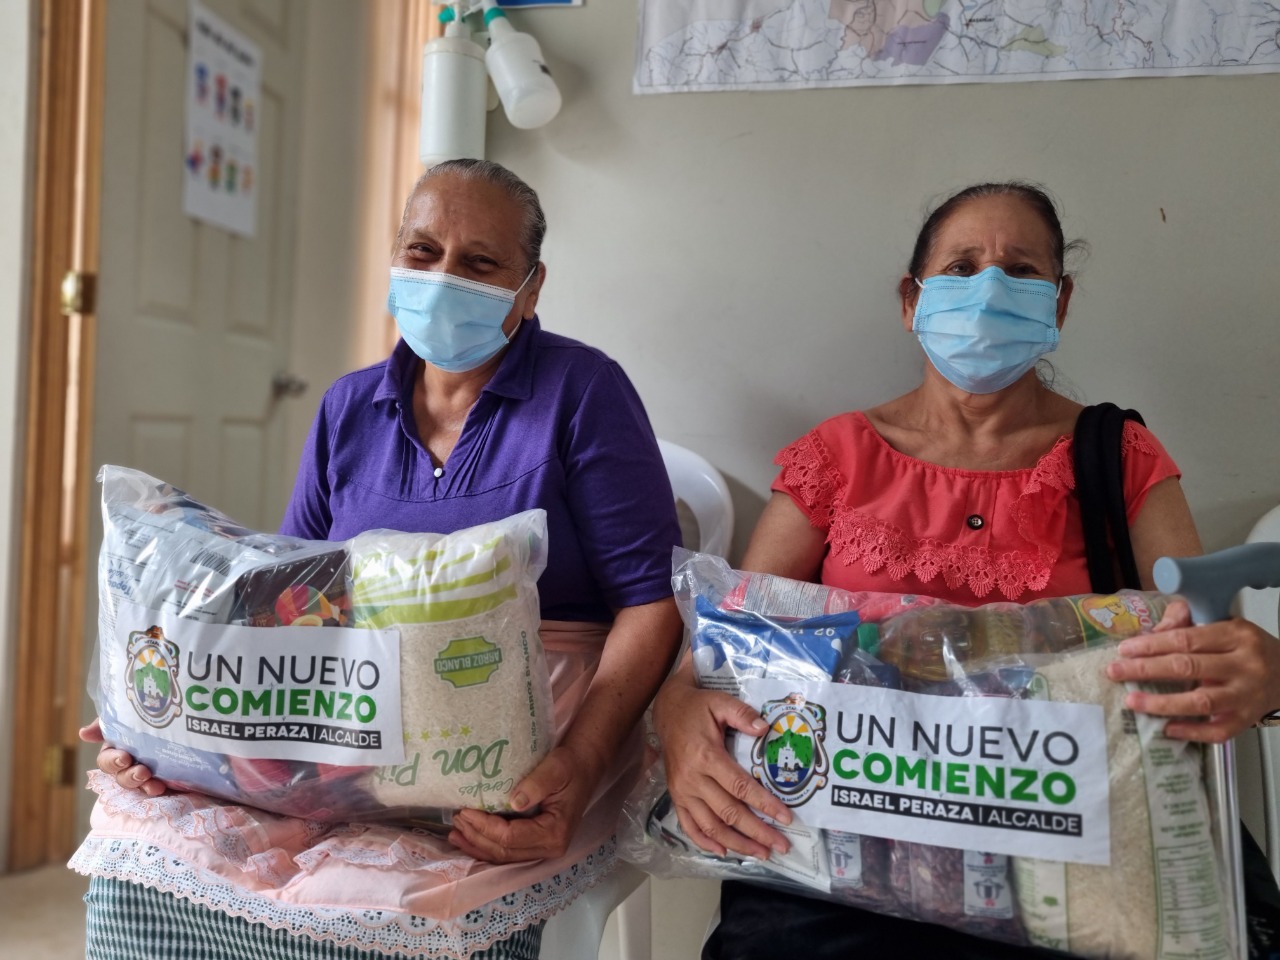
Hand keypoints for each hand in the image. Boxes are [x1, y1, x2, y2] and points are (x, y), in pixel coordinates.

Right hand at [78, 718, 166, 796]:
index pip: (108, 758)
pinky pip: (154, 791)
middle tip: (141, 771)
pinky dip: (155, 790)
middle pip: (119, 775)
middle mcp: (133, 761)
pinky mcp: (166, 782)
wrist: (203, 733)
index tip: (123, 757)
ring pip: (135, 785)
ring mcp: (149, 774)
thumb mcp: (139, 714)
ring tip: (154, 783)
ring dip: (140, 784)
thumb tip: (83, 733)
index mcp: (122, 746)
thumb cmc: (164, 719)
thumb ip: (112, 722)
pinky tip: (162, 788)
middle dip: (126, 775)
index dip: (112, 760)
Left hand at [447, 745, 596, 863]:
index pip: (511, 838)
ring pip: (503, 856)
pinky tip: (469, 839)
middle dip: (477, 838)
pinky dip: (486, 846)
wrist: (583, 767)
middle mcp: (549, 848)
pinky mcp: (536, 843)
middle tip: (456, 819)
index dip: (485, 827)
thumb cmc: (570, 766)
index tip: (466, 811)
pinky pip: (507, 851)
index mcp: (554, 833)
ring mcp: (543, 849)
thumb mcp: (556, 768)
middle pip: (504, 851)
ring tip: (455, 834)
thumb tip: (514, 802)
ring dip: (477, 846)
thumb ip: (536, 784)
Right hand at [652, 666, 792, 859]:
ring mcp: (682, 791)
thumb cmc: (697, 708)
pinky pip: (688, 825)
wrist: (666, 710)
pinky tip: (723, 851)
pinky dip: (705, 842)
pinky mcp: (675, 797)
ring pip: (710, 825)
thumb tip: (765, 729)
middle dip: (757, 832)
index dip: (764, 804)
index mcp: (706, 756)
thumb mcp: (720, 702)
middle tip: (781, 845)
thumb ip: (743, 714)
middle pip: (728, 812)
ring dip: (736, 843)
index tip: (786, 818)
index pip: (740, 787)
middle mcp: (692, 779)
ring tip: (760, 853)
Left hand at [1105, 599, 1279, 741]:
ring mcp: (1247, 695)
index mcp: (1237, 635)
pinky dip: (1191, 731)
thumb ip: (1188, 622)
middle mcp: (1245, 665)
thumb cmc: (1248, 648)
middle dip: (1146, 669)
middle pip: (1188, 667)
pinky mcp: (1247, 719)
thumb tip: (1152, 632)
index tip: (1124, 650)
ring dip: (1162, 703)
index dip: (1152, 645)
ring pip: (1201, 701)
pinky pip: (1218, 731)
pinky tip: (1166, 729)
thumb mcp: (1224, 624)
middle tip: (1115, 671)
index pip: (1187, 639)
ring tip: (1132, 701)